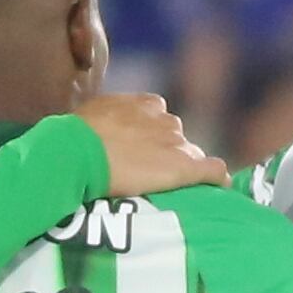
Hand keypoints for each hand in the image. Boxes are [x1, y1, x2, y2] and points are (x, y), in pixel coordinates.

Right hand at [72, 92, 225, 199]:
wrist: (79, 153)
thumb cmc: (75, 137)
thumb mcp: (91, 116)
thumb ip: (106, 120)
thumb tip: (97, 130)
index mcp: (145, 105)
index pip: (159, 118)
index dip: (152, 135)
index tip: (141, 150)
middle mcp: (166, 120)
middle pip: (176, 137)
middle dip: (166, 151)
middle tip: (149, 172)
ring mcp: (177, 143)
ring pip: (191, 154)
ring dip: (182, 166)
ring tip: (171, 185)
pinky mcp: (184, 166)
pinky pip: (212, 170)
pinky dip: (215, 178)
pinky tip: (217, 187)